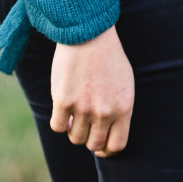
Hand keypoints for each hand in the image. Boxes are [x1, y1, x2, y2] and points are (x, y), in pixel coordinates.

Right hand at [50, 25, 134, 156]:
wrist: (88, 32)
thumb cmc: (107, 55)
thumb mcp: (124, 82)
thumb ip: (119, 109)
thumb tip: (108, 132)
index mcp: (123, 108)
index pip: (117, 145)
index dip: (106, 148)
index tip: (100, 143)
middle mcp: (105, 112)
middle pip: (94, 144)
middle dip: (88, 137)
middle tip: (84, 124)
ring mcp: (84, 108)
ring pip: (75, 137)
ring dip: (73, 129)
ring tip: (74, 113)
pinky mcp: (64, 101)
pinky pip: (58, 126)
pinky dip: (59, 121)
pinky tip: (62, 109)